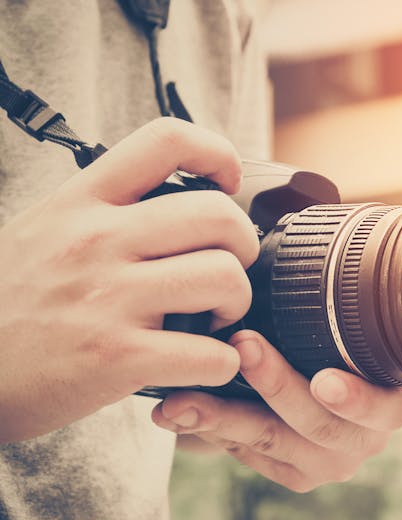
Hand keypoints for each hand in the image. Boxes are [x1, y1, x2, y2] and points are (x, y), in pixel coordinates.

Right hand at [0, 118, 258, 441]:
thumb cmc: (10, 302)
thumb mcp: (44, 230)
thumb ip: (105, 211)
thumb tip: (175, 201)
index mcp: (81, 202)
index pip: (167, 140)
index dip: (217, 152)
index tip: (229, 182)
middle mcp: (97, 240)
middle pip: (219, 215)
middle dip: (244, 244)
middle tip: (229, 267)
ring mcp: (108, 298)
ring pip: (226, 278)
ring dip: (237, 303)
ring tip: (214, 317)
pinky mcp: (116, 357)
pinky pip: (212, 353)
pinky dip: (223, 362)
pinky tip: (202, 361)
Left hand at [152, 330, 401, 491]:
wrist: (322, 397)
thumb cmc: (337, 355)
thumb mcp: (346, 338)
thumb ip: (330, 317)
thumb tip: (291, 254)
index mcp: (388, 406)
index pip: (384, 409)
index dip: (356, 399)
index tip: (323, 382)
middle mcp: (363, 441)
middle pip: (319, 426)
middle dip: (276, 386)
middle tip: (243, 348)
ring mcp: (326, 464)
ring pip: (273, 442)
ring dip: (225, 415)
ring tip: (185, 397)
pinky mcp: (291, 476)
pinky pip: (249, 455)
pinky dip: (211, 430)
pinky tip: (179, 412)